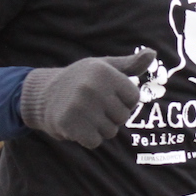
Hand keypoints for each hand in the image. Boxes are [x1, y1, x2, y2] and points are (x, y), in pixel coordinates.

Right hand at [20, 49, 155, 148]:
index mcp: (104, 71)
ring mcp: (79, 106)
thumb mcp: (105, 67)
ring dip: (99, 128)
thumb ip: (130, 64)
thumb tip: (153, 53)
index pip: (134, 98)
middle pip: (123, 117)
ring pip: (110, 131)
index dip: (123, 100)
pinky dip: (87, 138)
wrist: (42, 95)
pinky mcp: (69, 124)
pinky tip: (76, 125)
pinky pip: (94, 142)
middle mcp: (92, 87)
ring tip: (84, 115)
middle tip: (92, 106)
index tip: (107, 94)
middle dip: (111, 116)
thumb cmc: (80, 80)